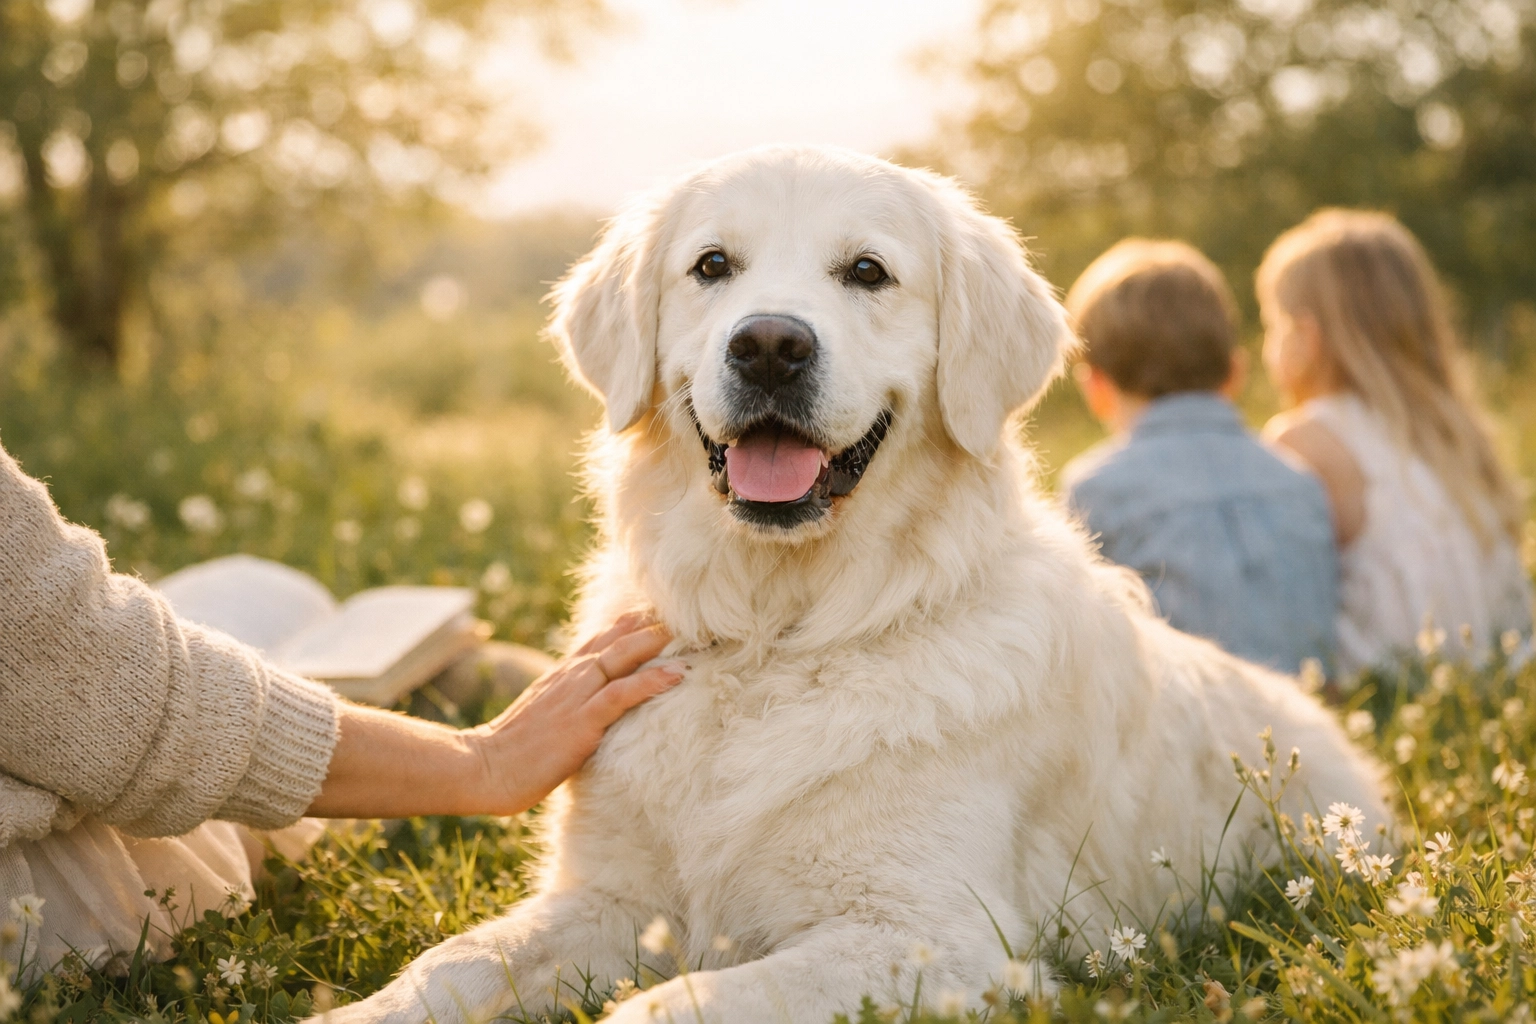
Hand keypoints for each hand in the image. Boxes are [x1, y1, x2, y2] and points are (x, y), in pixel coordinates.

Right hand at [465, 612, 682, 814]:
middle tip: (688, 614)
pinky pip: (620, 694)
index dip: (633, 625)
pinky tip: (677, 674)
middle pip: (618, 639)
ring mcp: (576, 696)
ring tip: (691, 634)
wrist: (482, 767)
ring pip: (622, 657)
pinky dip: (650, 681)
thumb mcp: (545, 716)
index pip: (603, 639)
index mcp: (563, 675)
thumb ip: (569, 703)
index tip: (662, 614)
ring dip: (657, 642)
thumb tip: (593, 707)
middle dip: (652, 625)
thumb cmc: (512, 751)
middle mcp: (571, 677)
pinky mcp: (581, 721)